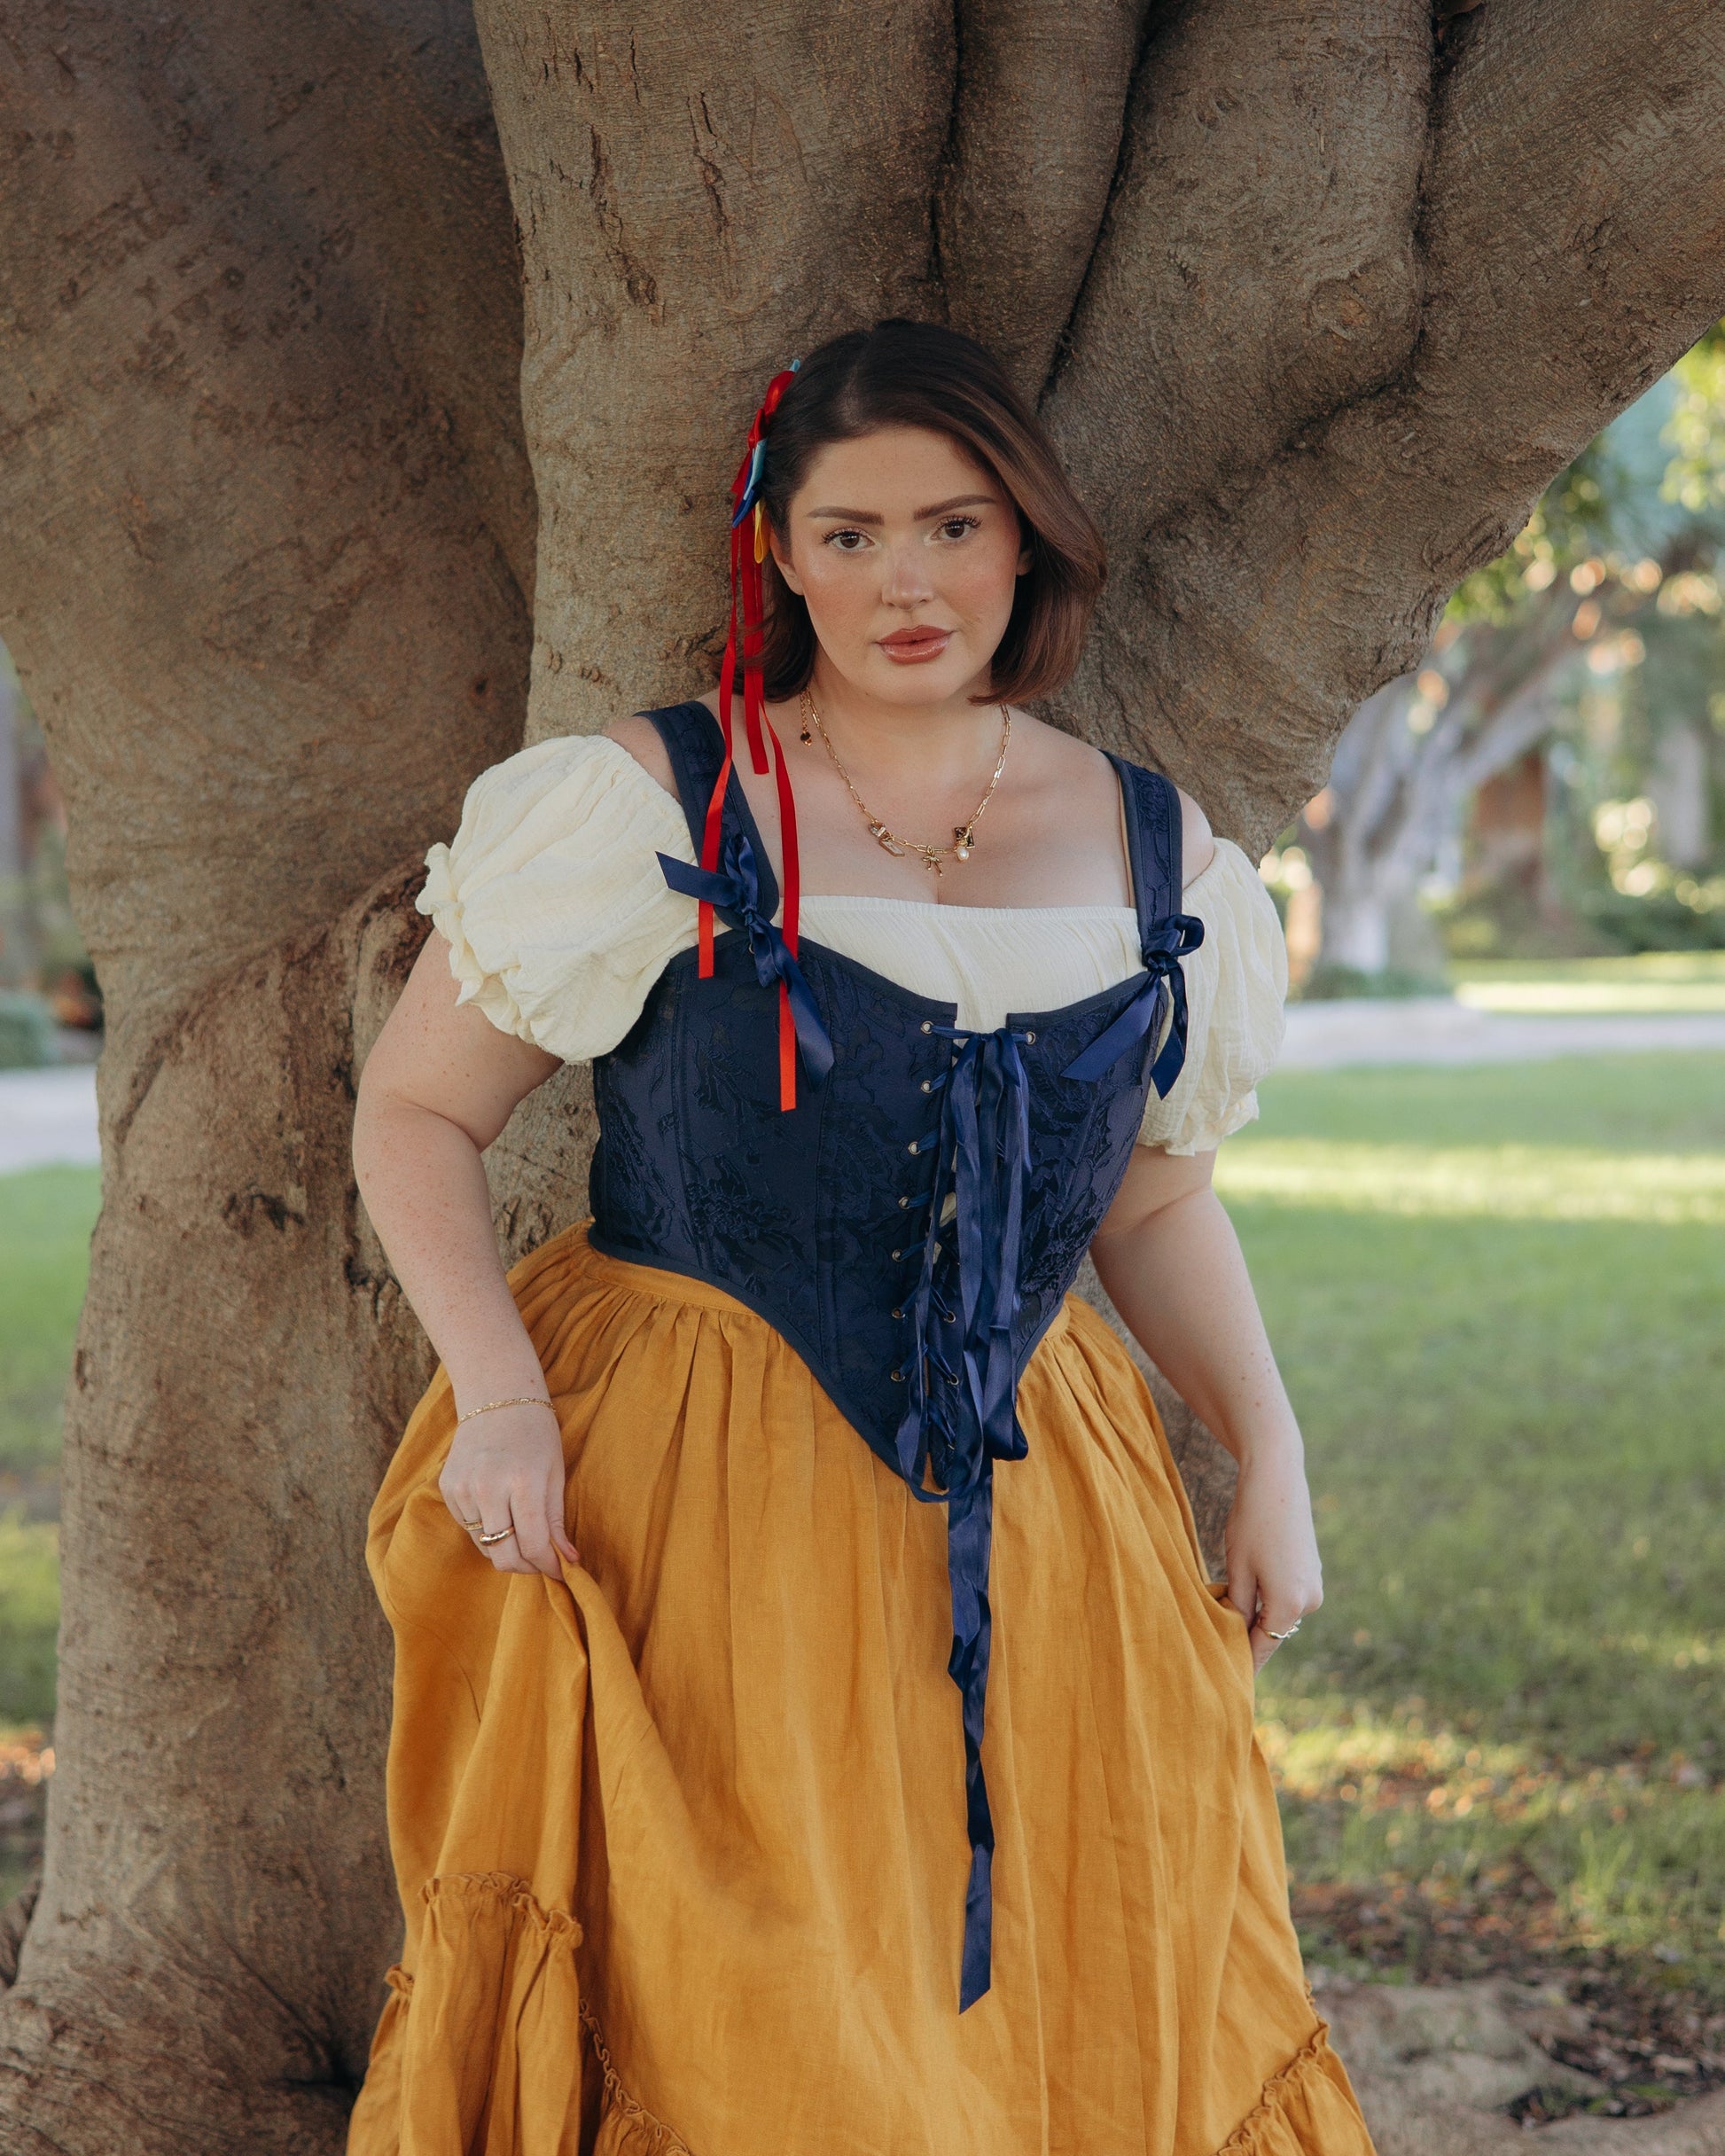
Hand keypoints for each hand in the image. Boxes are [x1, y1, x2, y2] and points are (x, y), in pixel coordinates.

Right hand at [438, 1400, 579, 1577]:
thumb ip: (556, 1520)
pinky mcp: (448, 1489)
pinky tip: (498, 1506)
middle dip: (526, 1567)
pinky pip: (469, 1528)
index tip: (560, 1571)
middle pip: (503, 1556)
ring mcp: (463, 1489)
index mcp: (523, 1482)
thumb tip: (568, 1562)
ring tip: (522, 1528)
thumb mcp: (555, 1473)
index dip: (549, 1566)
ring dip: (506, 1548)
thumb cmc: (535, 1434)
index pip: (533, 1545)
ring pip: (484, 1546)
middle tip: (541, 1561)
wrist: (496, 1397)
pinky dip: (486, 1529)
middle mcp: (488, 1488)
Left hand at [1221, 1444, 1322, 1673]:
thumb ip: (1238, 1608)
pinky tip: (1243, 1597)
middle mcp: (1310, 1601)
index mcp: (1290, 1605)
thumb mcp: (1238, 1569)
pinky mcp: (1312, 1570)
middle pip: (1272, 1632)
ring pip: (1279, 1614)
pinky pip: (1286, 1597)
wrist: (1277, 1478)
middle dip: (1246, 1640)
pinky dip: (1266, 1600)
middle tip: (1217, 1657)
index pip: (1262, 1647)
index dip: (1241, 1664)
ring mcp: (1314, 1585)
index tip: (1224, 1683)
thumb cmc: (1251, 1522)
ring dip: (1256, 1618)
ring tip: (1224, 1625)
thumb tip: (1235, 1635)